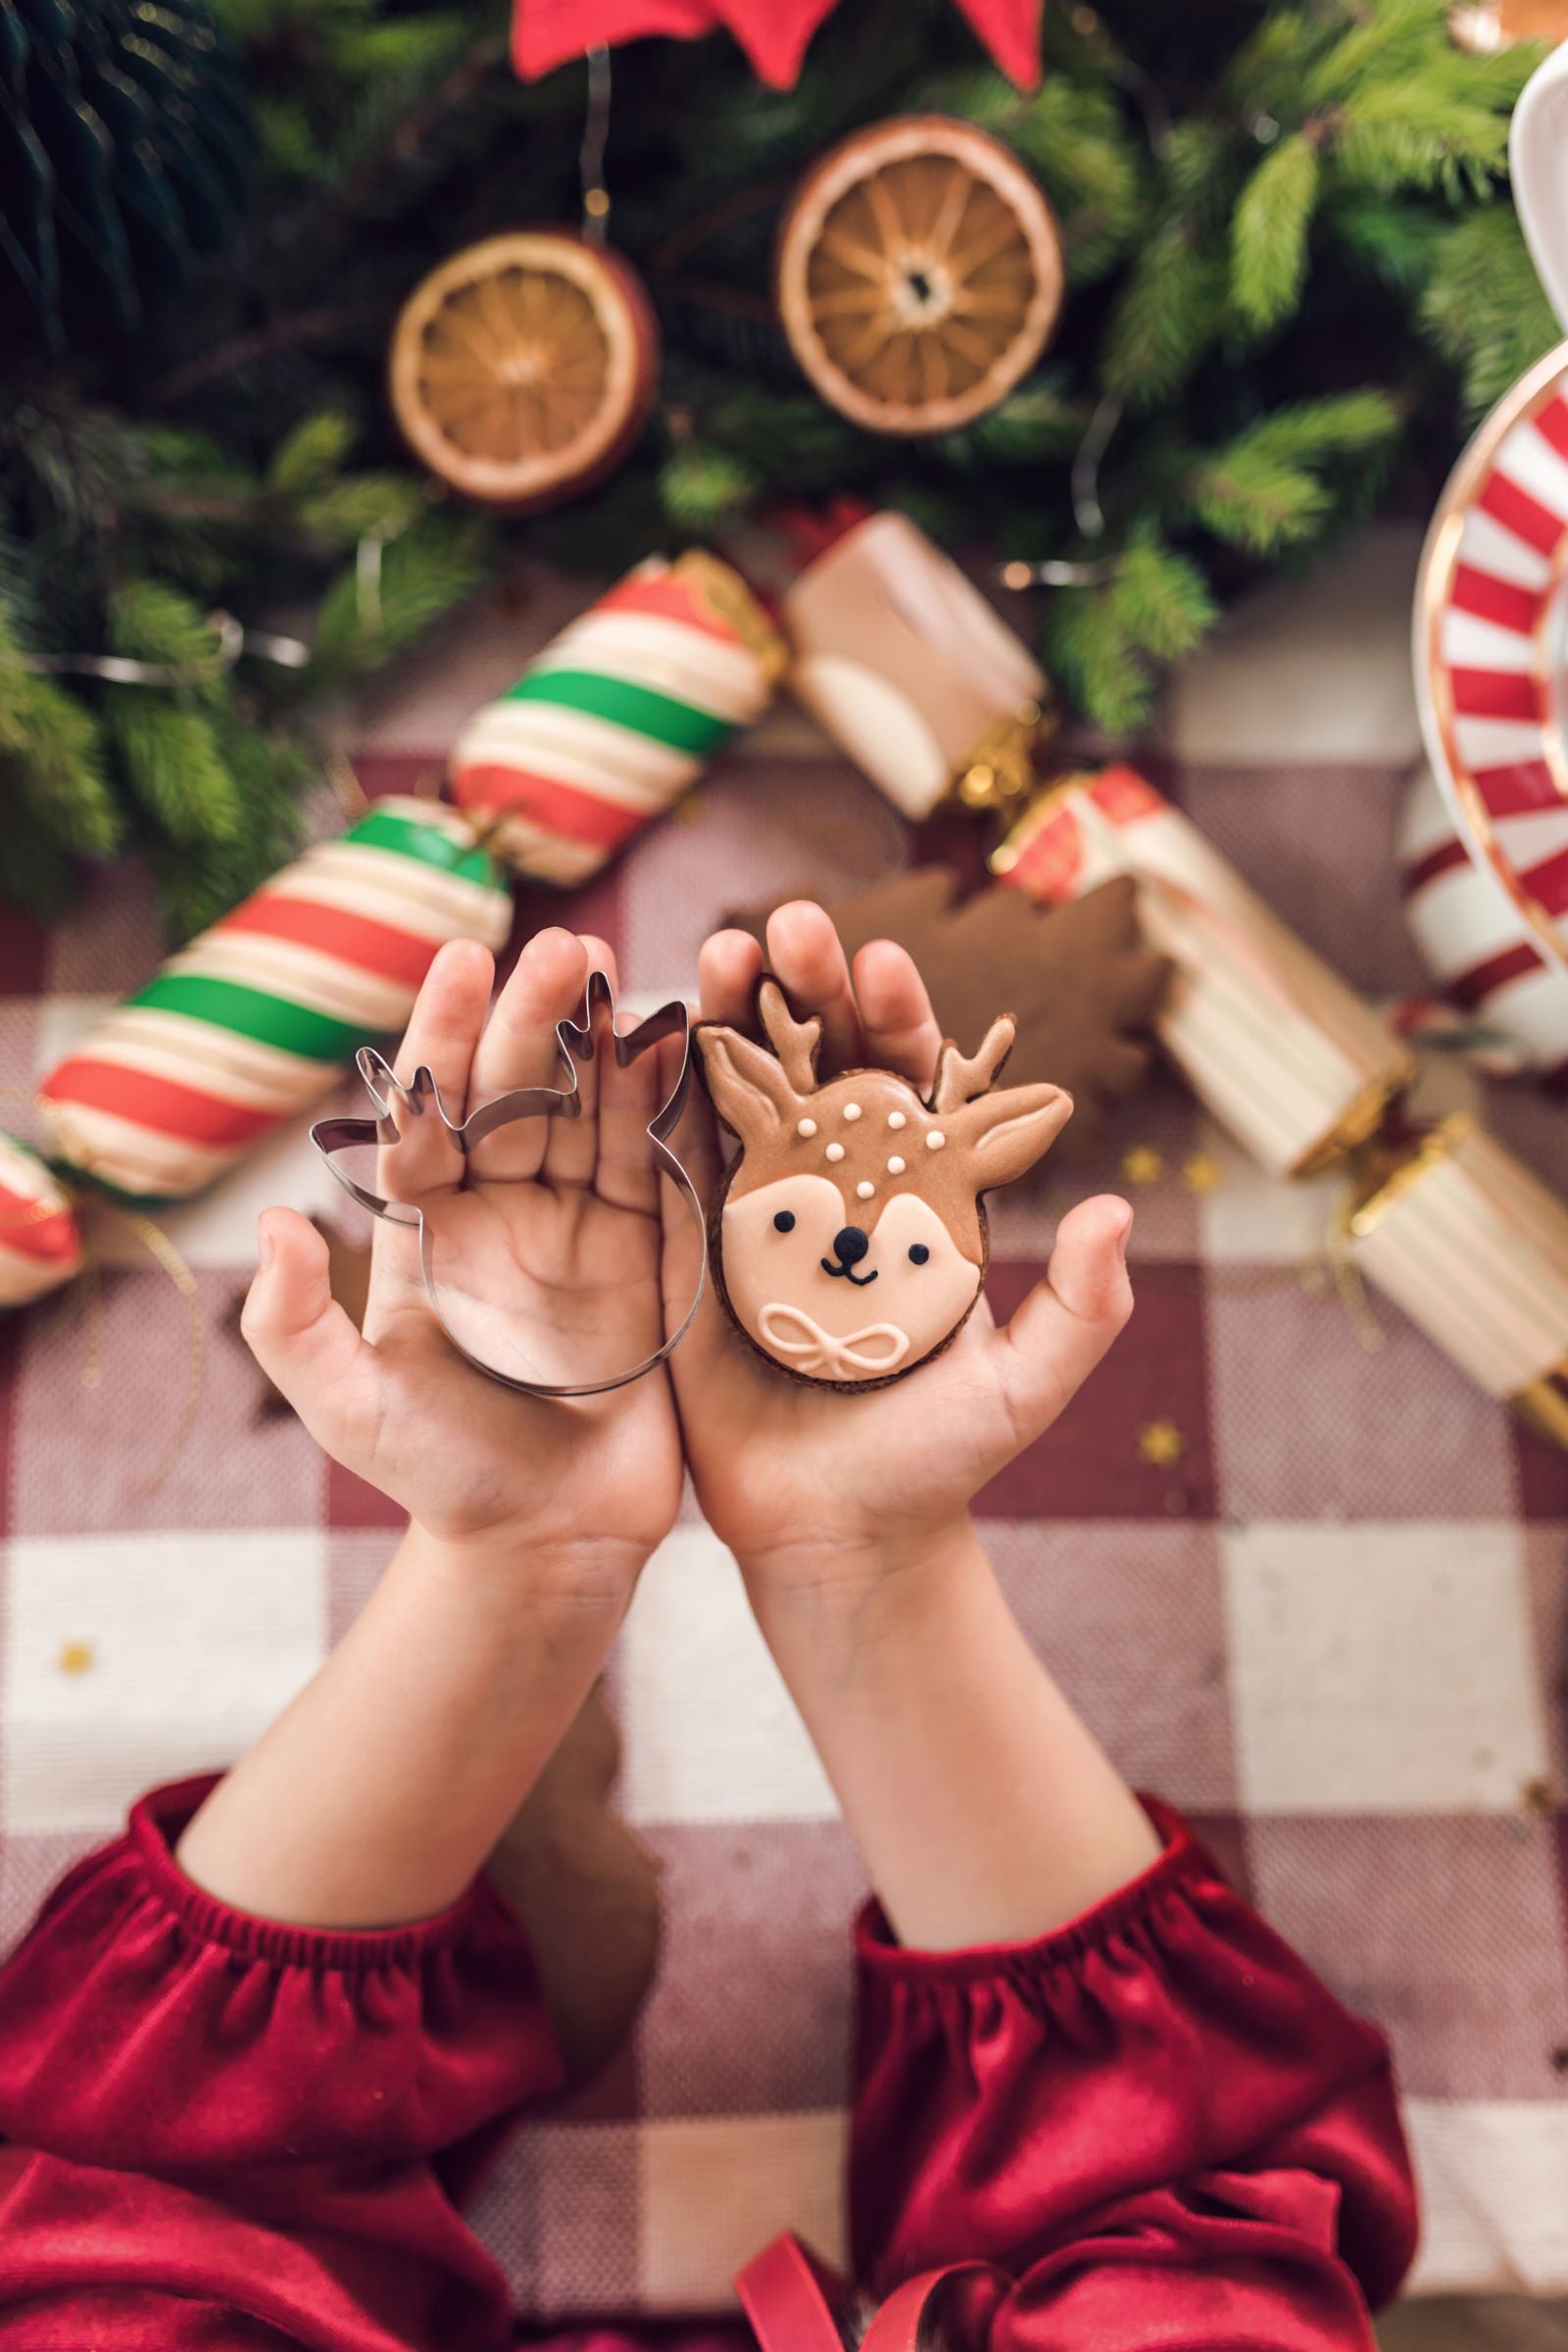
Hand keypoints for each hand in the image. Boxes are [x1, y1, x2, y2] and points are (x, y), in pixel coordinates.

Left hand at [242, 929, 683, 1601]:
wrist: (548, 1543)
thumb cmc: (441, 1480)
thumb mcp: (351, 1412)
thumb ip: (294, 1327)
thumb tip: (275, 1225)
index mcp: (430, 1228)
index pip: (435, 1107)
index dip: (447, 1033)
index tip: (464, 958)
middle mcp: (505, 1212)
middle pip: (519, 1089)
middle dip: (537, 1014)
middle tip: (566, 946)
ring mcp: (585, 1228)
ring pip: (594, 1110)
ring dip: (607, 1039)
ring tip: (622, 969)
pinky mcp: (656, 1255)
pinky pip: (663, 1162)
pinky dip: (671, 1101)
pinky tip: (683, 1039)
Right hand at [662, 902, 1133, 1600]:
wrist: (831, 1536)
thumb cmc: (934, 1462)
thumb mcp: (1021, 1392)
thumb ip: (1077, 1311)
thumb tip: (1115, 1211)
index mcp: (916, 1196)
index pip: (910, 1079)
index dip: (897, 1017)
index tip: (887, 965)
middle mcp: (836, 1185)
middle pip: (822, 1059)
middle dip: (810, 985)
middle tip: (796, 926)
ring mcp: (755, 1209)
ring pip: (742, 1085)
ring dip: (731, 1010)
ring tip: (725, 946)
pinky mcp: (686, 1247)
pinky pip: (669, 1156)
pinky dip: (658, 1087)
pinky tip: (648, 1023)